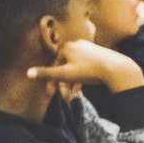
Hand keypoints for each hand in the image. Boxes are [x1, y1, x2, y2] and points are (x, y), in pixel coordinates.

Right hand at [27, 40, 143, 91]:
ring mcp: (89, 49)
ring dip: (72, 84)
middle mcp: (77, 45)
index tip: (52, 94)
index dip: (52, 81)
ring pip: (75, 69)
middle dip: (64, 84)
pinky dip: (82, 79)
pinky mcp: (98, 55)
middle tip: (65, 98)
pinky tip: (82, 89)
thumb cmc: (89, 70)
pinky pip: (85, 68)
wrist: (116, 68)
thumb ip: (47, 73)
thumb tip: (28, 73)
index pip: (54, 65)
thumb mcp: (65, 74)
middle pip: (65, 68)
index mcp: (67, 47)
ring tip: (74, 96)